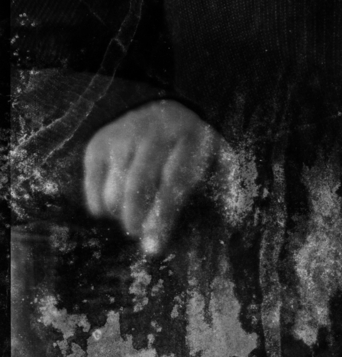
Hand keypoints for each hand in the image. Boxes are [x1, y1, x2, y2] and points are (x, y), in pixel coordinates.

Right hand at [83, 100, 223, 255]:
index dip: (162, 219)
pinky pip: (92, 188)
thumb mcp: (217, 157)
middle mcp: (152, 133)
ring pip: (113, 192)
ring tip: (132, 214)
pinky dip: (101, 205)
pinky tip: (116, 202)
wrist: (158, 107)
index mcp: (188, 138)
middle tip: (138, 233)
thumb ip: (227, 186)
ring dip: (120, 213)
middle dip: (136, 221)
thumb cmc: (191, 146)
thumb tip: (234, 220)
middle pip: (137, 188)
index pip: (173, 183)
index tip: (153, 249)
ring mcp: (122, 136)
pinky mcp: (99, 144)